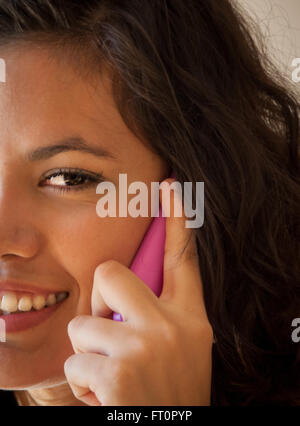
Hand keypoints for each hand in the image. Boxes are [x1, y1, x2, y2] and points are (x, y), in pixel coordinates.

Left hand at [64, 179, 213, 405]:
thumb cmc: (172, 389)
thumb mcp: (183, 346)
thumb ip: (163, 312)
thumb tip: (125, 285)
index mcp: (190, 318)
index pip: (182, 258)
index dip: (176, 220)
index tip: (168, 188)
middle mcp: (171, 325)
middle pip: (111, 273)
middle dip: (99, 298)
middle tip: (110, 327)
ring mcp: (143, 345)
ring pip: (83, 323)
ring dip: (90, 351)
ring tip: (113, 374)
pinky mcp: (116, 369)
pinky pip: (75, 359)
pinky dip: (84, 380)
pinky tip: (106, 395)